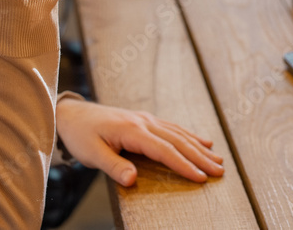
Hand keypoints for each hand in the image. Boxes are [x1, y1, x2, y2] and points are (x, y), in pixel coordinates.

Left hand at [56, 97, 223, 185]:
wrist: (72, 114)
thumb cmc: (81, 134)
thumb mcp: (91, 153)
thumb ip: (113, 166)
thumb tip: (133, 179)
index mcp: (133, 130)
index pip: (165, 150)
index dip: (184, 165)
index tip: (201, 177)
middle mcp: (144, 121)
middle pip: (178, 141)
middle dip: (200, 157)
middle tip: (220, 170)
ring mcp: (146, 118)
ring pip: (179, 133)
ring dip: (199, 146)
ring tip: (218, 158)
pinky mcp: (145, 119)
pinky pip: (173, 127)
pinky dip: (190, 135)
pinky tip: (202, 141)